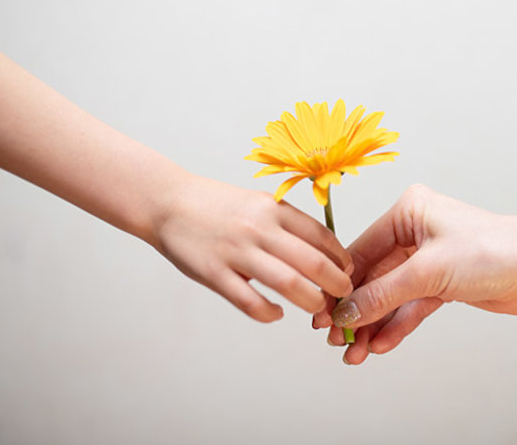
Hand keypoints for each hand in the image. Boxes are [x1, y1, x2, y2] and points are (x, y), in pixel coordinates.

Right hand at [156, 175, 353, 321]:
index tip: (348, 271)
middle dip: (336, 285)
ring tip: (317, 308)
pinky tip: (276, 314)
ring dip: (311, 301)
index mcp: (273, 209)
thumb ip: (286, 225)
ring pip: (289, 284)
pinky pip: (251, 303)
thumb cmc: (217, 206)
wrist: (168, 202)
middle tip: (342, 296)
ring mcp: (237, 252)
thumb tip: (322, 252)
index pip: (322, 236)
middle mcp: (259, 229)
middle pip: (313, 263)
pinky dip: (270, 313)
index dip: (341, 258)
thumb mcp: (258, 203)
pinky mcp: (215, 274)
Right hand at [315, 184, 516, 363]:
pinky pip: (410, 306)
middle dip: (357, 311)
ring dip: (374, 324)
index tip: (322, 313)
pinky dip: (396, 325)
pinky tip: (379, 345)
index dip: (341, 286)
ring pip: (390, 296)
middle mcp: (414, 232)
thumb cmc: (493, 251)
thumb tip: (346, 312)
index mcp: (407, 212)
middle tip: (336, 339)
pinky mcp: (442, 283)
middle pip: (373, 277)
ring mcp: (428, 258)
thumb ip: (382, 294)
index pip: (361, 251)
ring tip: (355, 352)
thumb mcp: (428, 272)